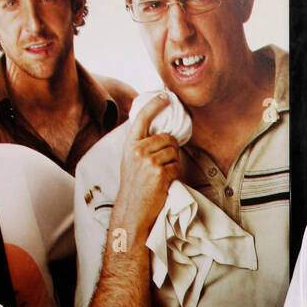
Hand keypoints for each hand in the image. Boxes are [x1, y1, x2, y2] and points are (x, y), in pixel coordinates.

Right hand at [114, 94, 180, 238]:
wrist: (132, 209)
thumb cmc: (134, 186)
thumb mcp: (131, 160)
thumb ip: (141, 144)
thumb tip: (162, 132)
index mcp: (129, 144)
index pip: (142, 117)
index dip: (155, 104)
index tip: (165, 96)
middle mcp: (137, 149)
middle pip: (167, 138)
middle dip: (171, 149)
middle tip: (163, 164)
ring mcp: (148, 161)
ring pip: (174, 152)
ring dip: (173, 162)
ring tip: (161, 174)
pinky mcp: (159, 172)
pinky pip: (177, 166)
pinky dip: (175, 174)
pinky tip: (164, 182)